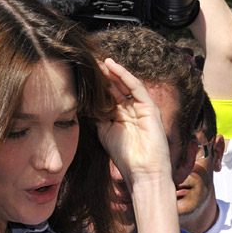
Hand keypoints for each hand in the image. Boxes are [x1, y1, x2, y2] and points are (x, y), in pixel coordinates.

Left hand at [97, 58, 171, 194]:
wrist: (143, 172)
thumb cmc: (124, 157)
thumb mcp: (104, 131)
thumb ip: (98, 114)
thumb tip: (85, 98)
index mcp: (121, 117)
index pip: (108, 96)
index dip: (97, 85)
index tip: (82, 73)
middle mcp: (132, 111)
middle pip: (116, 88)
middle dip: (103, 75)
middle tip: (88, 62)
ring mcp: (142, 109)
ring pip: (126, 85)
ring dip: (112, 72)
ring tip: (98, 60)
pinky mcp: (150, 108)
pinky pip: (136, 88)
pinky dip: (124, 75)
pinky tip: (112, 66)